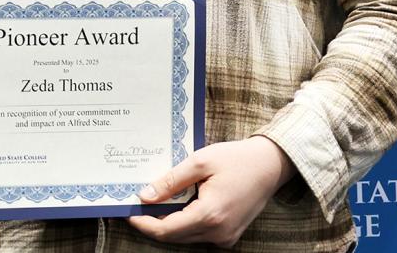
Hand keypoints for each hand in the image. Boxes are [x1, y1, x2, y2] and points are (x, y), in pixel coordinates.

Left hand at [128, 136, 295, 248]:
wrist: (269, 165)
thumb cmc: (235, 159)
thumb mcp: (199, 162)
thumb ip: (171, 181)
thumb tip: (145, 195)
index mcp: (210, 214)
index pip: (166, 230)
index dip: (143, 223)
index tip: (127, 211)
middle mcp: (219, 232)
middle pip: (174, 236)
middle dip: (152, 222)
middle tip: (135, 204)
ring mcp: (226, 237)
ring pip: (186, 237)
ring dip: (167, 223)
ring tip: (152, 202)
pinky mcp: (229, 235)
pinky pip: (199, 234)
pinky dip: (183, 223)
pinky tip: (175, 204)